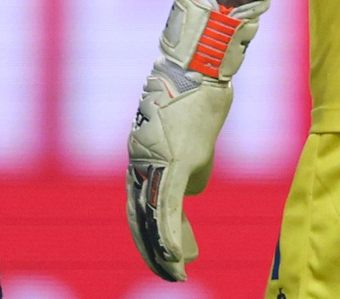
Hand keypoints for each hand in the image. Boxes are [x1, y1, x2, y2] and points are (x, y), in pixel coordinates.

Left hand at [126, 0, 268, 282]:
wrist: (203, 66)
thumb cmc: (201, 95)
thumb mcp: (194, 139)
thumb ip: (189, 167)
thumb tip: (190, 191)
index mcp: (141, 155)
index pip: (136, 203)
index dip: (145, 231)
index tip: (159, 253)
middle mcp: (140, 161)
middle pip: (138, 215)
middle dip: (150, 248)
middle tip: (167, 272)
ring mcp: (154, 162)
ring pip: (151, 217)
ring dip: (162, 251)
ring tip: (176, 273)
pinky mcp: (173, 162)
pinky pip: (167, 208)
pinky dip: (170, 237)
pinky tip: (178, 258)